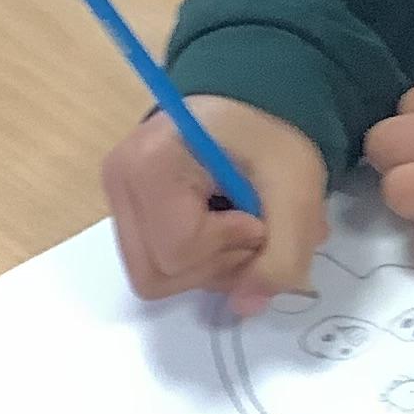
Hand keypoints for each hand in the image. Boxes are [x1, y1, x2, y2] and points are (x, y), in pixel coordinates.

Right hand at [104, 98, 329, 313]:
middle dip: (215, 264)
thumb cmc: (271, 137)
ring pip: (154, 277)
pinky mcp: (126, 212)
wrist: (251, 106)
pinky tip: (218, 227)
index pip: (178, 250)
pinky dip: (194, 260)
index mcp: (150, 162)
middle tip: (248, 227)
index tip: (255, 213)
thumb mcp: (297, 191)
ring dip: (207, 267)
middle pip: (158, 274)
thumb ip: (282, 257)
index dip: (229, 245)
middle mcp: (118, 180)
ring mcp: (116, 197)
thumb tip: (245, 307)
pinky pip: (154, 265)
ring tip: (236, 227)